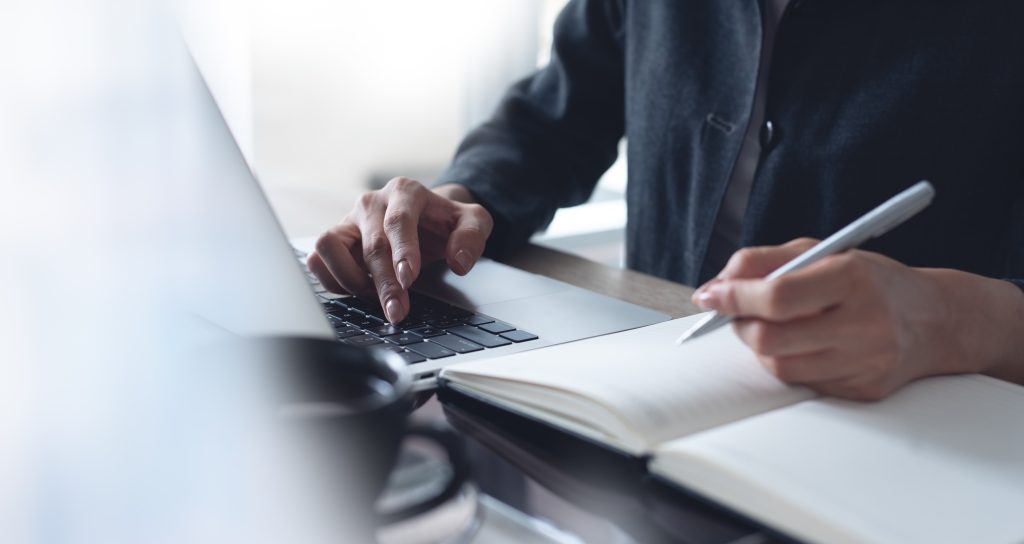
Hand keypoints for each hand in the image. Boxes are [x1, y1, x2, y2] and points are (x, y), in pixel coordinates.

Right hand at [308, 178, 492, 323]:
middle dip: (384, 283)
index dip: (402, 252)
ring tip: (376, 298)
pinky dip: (332, 280)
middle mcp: (371, 203)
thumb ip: (472, 236)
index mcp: (405, 192)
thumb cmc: (445, 222)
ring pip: (328, 246)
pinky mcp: (334, 239)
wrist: (426, 217)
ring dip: (350, 279)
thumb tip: (458, 262)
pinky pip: (317, 259)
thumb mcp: (473, 222)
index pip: (398, 221)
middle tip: (397, 311)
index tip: (408, 280)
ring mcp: (349, 220)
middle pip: (370, 244)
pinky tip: (358, 292)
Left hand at [692, 238, 1023, 400]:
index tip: (709, 296)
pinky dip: (789, 363)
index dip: (734, 298)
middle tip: (735, 313)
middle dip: (739, 325)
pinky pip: (804, 384)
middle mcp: (863, 323)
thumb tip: (715, 285)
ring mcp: (866, 362)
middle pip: (771, 339)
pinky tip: (801, 346)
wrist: (937, 319)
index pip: (777, 296)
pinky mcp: (864, 390)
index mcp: (852, 278)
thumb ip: (765, 260)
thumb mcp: (823, 252)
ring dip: (760, 348)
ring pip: (781, 367)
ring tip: (769, 327)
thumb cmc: (869, 280)